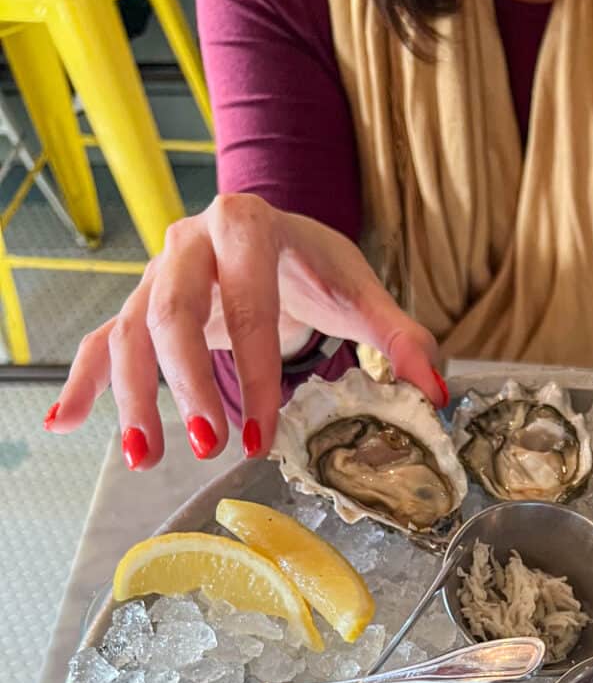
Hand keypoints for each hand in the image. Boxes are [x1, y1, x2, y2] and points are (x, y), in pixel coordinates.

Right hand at [46, 193, 445, 468]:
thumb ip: (401, 337)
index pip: (247, 301)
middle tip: (207, 445)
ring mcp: (157, 275)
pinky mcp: (141, 306)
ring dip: (132, 396)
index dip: (255, 370)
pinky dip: (82, 383)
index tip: (260, 433)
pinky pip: (102, 342)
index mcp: (248, 226)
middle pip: (172, 311)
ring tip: (144, 456)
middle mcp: (189, 243)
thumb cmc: (314, 266)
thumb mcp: (359, 292)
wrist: (268, 234)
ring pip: (130, 332)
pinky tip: (63, 423)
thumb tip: (439, 390)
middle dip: (187, 384)